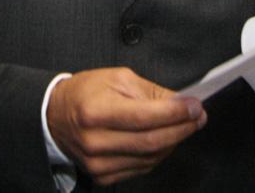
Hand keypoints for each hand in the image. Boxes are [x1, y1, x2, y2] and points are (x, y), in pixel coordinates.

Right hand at [47, 67, 205, 185]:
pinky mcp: (102, 176)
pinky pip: (141, 168)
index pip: (144, 116)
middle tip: (198, 117)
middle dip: (181, 129)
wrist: (56, 116)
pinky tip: (165, 139)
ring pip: (150, 158)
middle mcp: (95, 141)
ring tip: (185, 125)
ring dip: (173, 142)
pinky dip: (158, 154)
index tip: (195, 106)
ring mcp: (97, 163)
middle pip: (150, 141)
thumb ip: (151, 92)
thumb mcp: (117, 78)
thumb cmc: (87, 92)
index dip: (175, 113)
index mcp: (95, 112)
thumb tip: (181, 103)